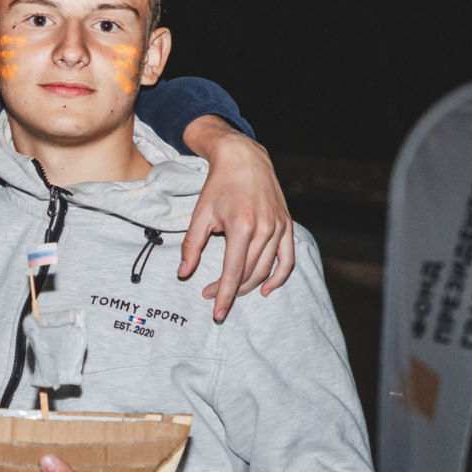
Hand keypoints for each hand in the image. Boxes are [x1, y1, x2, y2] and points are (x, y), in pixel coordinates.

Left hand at [178, 117, 295, 322]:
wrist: (244, 158)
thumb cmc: (219, 185)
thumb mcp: (200, 214)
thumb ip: (192, 245)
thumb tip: (184, 273)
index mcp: (241, 226)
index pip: (233, 272)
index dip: (224, 295)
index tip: (216, 312)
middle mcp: (264, 229)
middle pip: (248, 273)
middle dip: (230, 290)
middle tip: (212, 296)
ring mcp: (279, 227)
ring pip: (266, 269)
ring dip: (248, 286)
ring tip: (231, 291)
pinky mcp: (287, 225)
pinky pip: (288, 259)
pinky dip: (279, 277)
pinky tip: (265, 289)